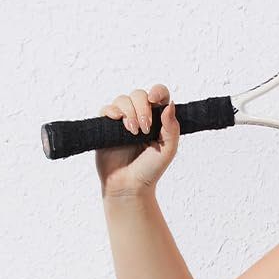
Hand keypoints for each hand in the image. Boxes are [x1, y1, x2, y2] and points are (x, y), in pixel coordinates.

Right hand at [95, 83, 178, 198]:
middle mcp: (139, 116)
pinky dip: (112, 111)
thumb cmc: (150, 170)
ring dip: (129, 112)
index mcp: (157, 119)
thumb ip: (172, 127)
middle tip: (144, 129)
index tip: (154, 99)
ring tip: (133, 132)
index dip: (157, 91)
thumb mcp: (168, 150)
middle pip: (139, 95)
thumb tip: (170, 103)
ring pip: (123, 99)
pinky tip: (118, 121)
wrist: (129, 186)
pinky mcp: (106, 126)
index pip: (159, 95)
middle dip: (142, 108)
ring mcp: (122, 120)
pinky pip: (107, 109)